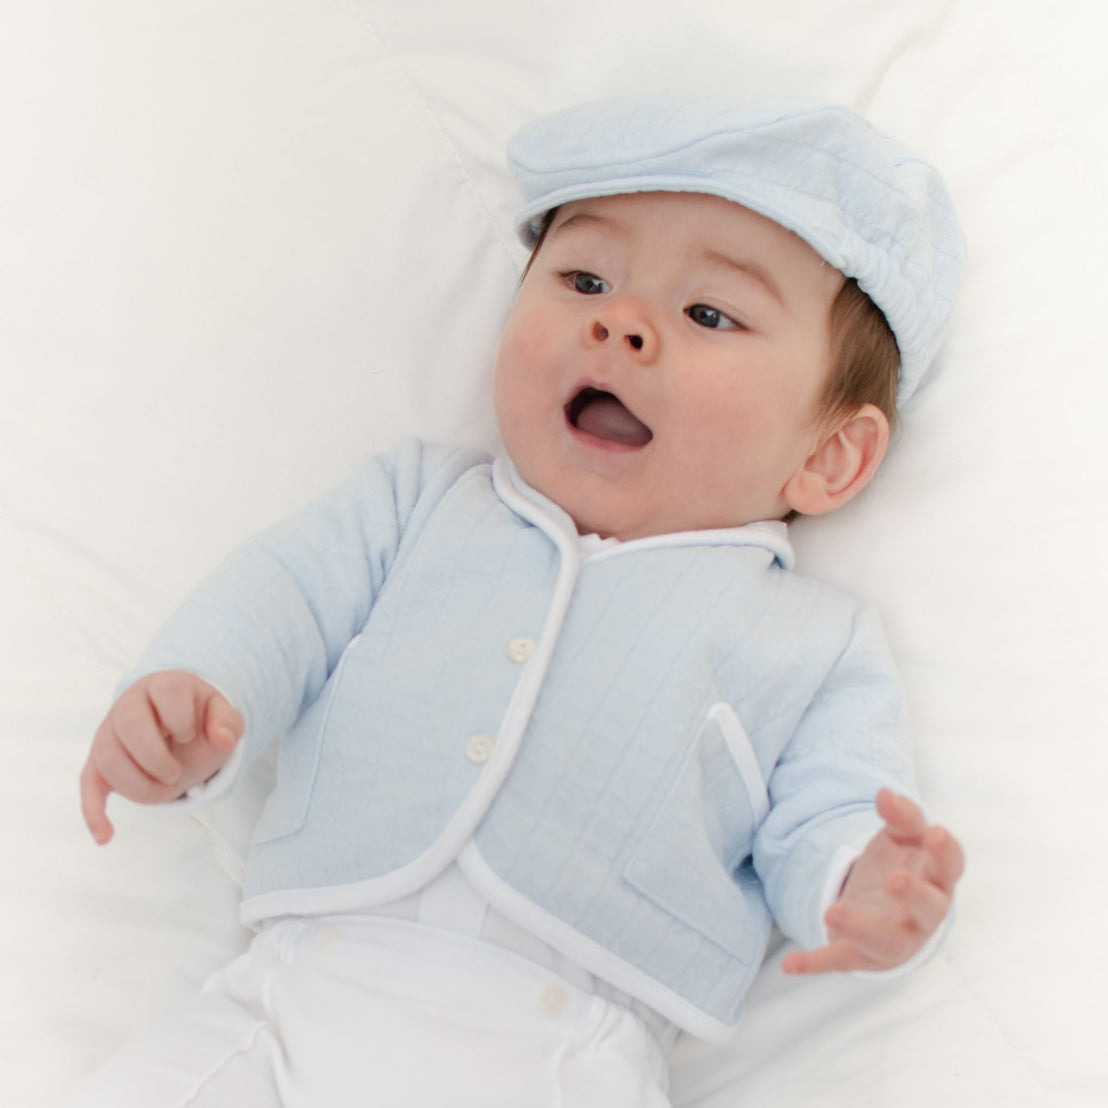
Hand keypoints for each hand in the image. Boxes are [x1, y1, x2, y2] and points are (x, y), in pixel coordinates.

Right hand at [80, 670, 243, 844]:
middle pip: (129, 724)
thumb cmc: (199, 718)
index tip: (189, 735)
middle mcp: (129, 704)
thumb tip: (224, 741)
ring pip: (108, 757)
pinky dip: (94, 812)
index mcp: (163, 686)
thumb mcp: (220, 715)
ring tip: (163, 794)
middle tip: (176, 775)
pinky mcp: (98, 761)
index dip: (182, 720)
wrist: (176, 723)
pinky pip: (88, 785)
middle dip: (155, 758)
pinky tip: (106, 836)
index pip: (167, 694)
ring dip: (136, 785)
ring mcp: (109, 732)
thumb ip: (228, 722)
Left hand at [782, 789, 963, 974]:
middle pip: (929, 909)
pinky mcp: (863, 955)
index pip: (950, 866)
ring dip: (861, 929)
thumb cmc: (903, 864)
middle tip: (894, 878)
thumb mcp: (904, 836)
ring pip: (886, 942)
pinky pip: (841, 960)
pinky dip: (815, 963)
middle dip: (913, 895)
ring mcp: (896, 939)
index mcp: (937, 879)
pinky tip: (789, 964)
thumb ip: (900, 815)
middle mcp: (923, 915)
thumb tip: (884, 794)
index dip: (945, 852)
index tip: (935, 833)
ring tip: (833, 912)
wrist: (888, 907)